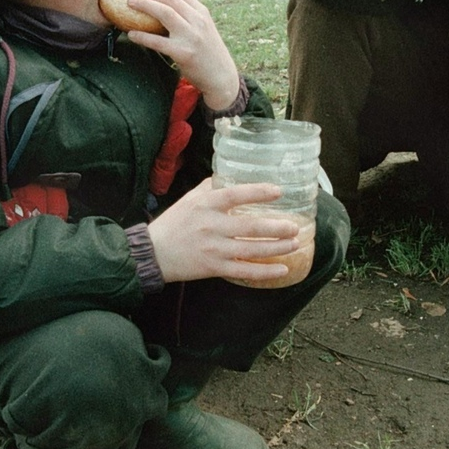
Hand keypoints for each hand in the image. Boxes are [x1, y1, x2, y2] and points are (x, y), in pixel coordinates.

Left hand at [121, 0, 239, 109]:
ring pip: (164, 12)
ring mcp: (191, 36)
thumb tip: (163, 3)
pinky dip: (142, 36)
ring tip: (129, 5)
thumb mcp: (203, 28)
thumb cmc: (208, 53)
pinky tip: (131, 35)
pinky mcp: (183, 53)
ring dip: (143, 5)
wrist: (221, 77)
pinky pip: (158, 41)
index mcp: (202, 12)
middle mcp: (198, 21)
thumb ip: (189, 15)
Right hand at [147, 179, 300, 283]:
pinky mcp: (213, 268)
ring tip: (295, 244)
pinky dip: (265, 272)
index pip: (235, 195)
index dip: (258, 192)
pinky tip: (282, 269)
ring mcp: (213, 249)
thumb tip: (232, 176)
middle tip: (295, 226)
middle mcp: (211, 226)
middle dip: (277, 228)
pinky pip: (244, 271)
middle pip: (250, 227)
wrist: (153, 253)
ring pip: (251, 250)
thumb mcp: (189, 199)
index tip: (279, 191)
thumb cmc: (173, 223)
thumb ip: (211, 188)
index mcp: (206, 205)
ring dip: (277, 248)